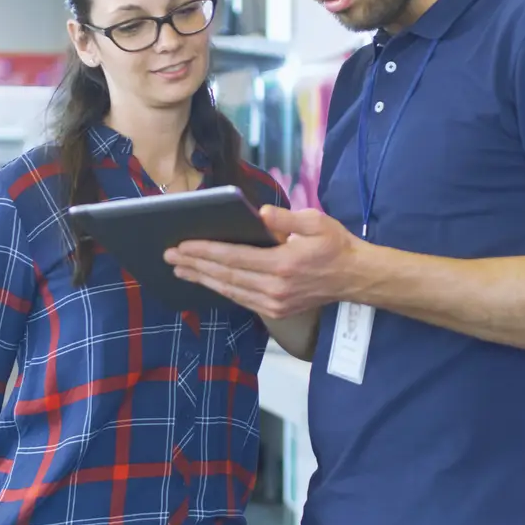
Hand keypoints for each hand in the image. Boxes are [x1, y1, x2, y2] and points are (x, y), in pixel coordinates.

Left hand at [164, 206, 360, 319]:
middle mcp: (275, 287)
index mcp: (282, 264)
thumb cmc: (335, 245)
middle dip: (195, 265)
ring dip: (202, 279)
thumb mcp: (316, 222)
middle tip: (169, 256)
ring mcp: (275, 302)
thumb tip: (261, 214)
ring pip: (230, 290)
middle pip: (226, 275)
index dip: (205, 251)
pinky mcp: (276, 310)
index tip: (182, 246)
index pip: (234, 257)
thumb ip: (285, 219)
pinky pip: (241, 299)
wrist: (355, 277)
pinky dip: (221, 289)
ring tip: (180, 270)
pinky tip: (206, 281)